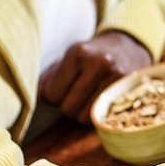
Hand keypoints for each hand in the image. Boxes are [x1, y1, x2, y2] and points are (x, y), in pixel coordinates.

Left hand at [38, 31, 152, 122]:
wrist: (130, 48)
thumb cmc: (91, 57)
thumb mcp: (69, 59)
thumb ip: (48, 79)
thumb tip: (34, 100)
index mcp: (78, 53)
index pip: (52, 95)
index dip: (54, 96)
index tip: (64, 88)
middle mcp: (99, 63)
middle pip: (68, 108)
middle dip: (69, 106)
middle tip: (78, 95)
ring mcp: (117, 76)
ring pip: (86, 116)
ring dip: (84, 113)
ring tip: (91, 98)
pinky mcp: (129, 89)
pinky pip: (104, 117)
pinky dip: (100, 115)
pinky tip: (104, 103)